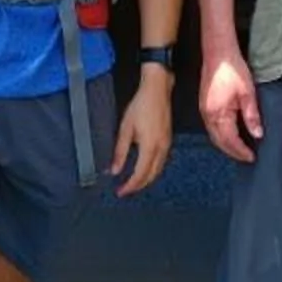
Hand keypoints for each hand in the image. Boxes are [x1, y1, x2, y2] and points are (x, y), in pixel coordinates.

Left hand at [112, 67, 174, 195]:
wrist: (158, 89)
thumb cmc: (140, 105)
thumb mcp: (125, 128)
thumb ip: (120, 152)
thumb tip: (114, 171)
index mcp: (150, 147)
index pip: (140, 175)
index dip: (130, 186)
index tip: (120, 192)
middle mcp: (161, 149)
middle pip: (151, 176)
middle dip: (138, 186)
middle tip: (124, 190)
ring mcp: (167, 144)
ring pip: (158, 170)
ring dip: (145, 179)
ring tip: (132, 182)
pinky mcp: (168, 139)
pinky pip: (161, 161)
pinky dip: (152, 170)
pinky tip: (143, 168)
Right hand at [202, 47, 263, 164]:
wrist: (218, 52)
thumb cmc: (232, 69)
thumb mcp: (247, 93)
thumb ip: (252, 116)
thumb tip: (257, 134)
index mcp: (218, 114)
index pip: (230, 141)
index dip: (241, 151)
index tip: (252, 157)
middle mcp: (207, 116)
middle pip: (219, 142)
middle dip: (232, 151)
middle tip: (246, 157)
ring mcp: (204, 110)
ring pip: (214, 135)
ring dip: (226, 144)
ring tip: (240, 148)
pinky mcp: (204, 105)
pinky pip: (212, 127)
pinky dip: (221, 135)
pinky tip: (230, 133)